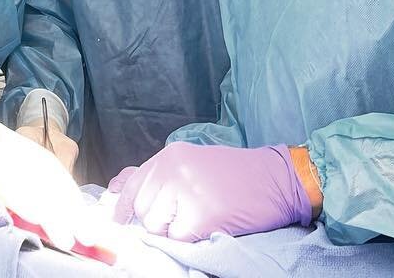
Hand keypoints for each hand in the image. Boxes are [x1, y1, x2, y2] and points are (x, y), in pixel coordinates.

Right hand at [0, 81, 87, 248]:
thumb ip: (5, 180)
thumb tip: (36, 216)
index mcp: (7, 145)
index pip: (52, 176)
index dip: (76, 205)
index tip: (102, 234)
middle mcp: (2, 146)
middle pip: (49, 181)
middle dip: (78, 214)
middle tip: (106, 244)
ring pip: (30, 184)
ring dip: (57, 213)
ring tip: (80, 239)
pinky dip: (20, 205)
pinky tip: (36, 222)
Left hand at [107, 142, 314, 241]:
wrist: (276, 179)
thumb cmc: (236, 174)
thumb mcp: (192, 163)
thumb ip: (160, 175)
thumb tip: (120, 189)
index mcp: (170, 155)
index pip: (134, 185)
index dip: (124, 207)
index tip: (117, 221)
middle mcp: (173, 169)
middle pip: (144, 209)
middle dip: (158, 220)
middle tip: (183, 215)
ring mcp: (185, 192)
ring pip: (157, 226)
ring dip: (173, 229)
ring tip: (198, 216)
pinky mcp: (200, 216)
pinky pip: (178, 239)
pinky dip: (190, 239)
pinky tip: (209, 223)